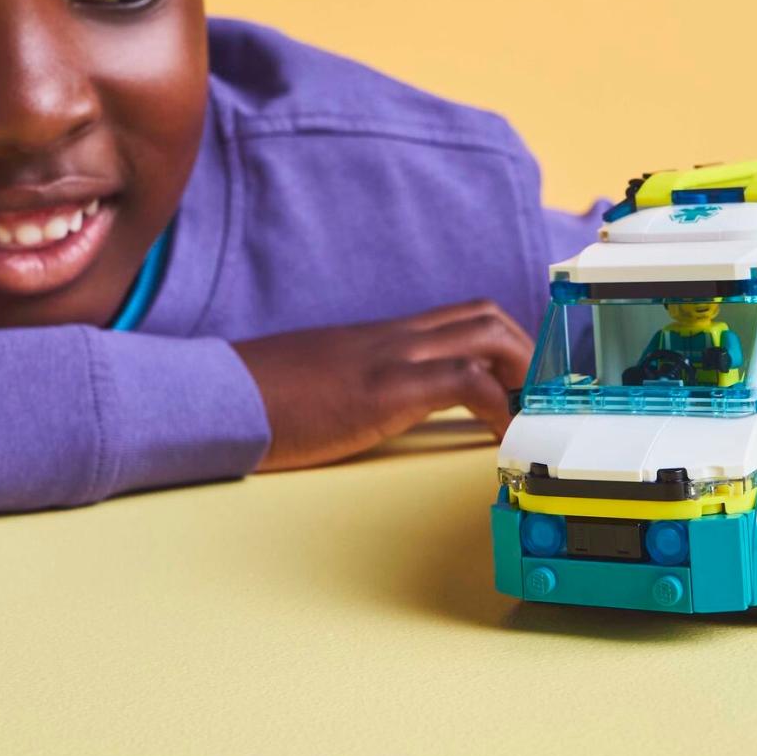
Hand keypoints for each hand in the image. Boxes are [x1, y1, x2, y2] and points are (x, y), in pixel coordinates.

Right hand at [229, 300, 532, 471]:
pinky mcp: (385, 389)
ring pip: (486, 334)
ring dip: (521, 372)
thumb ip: (354, 382)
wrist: (220, 395)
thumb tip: (371, 408)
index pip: (458, 317)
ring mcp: (390, 358)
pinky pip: (464, 380)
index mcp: (379, 338)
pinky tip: (496, 439)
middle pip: (485, 315)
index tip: (523, 386)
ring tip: (526, 419)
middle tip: (536, 405)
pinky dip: (496, 406)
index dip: (503, 343)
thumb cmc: (261, 398)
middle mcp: (393, 338)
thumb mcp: (321, 382)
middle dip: (527, 355)